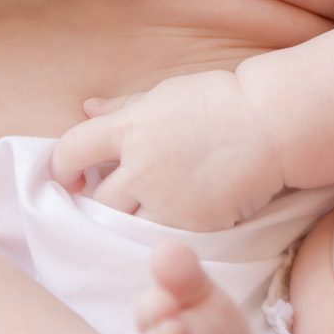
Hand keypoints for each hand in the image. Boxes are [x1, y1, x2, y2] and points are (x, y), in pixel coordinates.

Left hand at [49, 69, 286, 232]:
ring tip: (151, 211)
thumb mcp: (166, 94)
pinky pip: (164, 239)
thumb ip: (124, 107)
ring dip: (131, 221)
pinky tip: (178, 221)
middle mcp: (141, 165)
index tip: (73, 178)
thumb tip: (87, 108)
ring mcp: (166, 198)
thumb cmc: (221, 102)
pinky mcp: (192, 225)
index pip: (72, 150)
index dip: (62, 167)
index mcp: (131, 127)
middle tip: (120, 200)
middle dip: (103, 201)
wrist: (271, 124)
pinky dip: (165, 234)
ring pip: (127, 225)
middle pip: (98, 199)